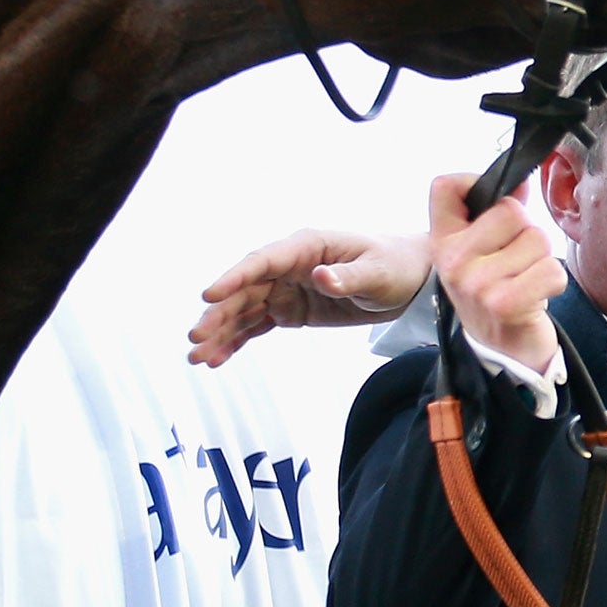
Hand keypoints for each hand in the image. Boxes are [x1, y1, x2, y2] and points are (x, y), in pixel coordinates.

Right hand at [189, 227, 430, 366]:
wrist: (411, 278)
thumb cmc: (396, 265)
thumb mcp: (378, 272)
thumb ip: (348, 277)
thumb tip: (319, 277)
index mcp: (307, 246)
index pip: (263, 261)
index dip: (234, 277)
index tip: (208, 295)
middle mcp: (289, 265)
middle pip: (246, 289)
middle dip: (219, 313)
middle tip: (195, 337)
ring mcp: (287, 287)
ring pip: (245, 310)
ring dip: (221, 332)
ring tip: (196, 358)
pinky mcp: (291, 309)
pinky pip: (257, 324)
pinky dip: (237, 341)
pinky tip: (217, 359)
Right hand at [431, 174, 565, 373]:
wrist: (501, 351)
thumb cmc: (494, 294)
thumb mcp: (478, 253)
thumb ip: (495, 214)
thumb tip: (521, 182)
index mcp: (443, 242)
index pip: (445, 186)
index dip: (473, 182)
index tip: (490, 205)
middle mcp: (454, 261)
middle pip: (510, 209)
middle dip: (525, 232)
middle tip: (515, 261)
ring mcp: (477, 283)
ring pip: (537, 239)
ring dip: (541, 260)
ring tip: (524, 280)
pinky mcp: (506, 303)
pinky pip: (552, 269)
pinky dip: (554, 281)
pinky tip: (536, 296)